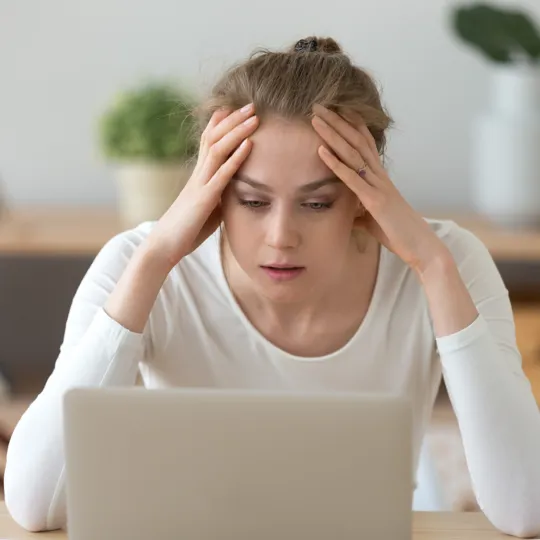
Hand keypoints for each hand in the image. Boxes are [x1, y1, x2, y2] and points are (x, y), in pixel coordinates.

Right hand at [146, 104, 258, 269]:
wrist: (164, 246)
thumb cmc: (185, 231)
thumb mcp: (206, 210)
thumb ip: (218, 197)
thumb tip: (232, 192)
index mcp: (198, 177)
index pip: (207, 142)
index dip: (220, 124)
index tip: (235, 108)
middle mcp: (198, 174)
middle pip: (213, 138)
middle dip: (232, 120)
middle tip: (251, 104)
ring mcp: (200, 184)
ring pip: (217, 149)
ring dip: (237, 131)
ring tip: (254, 117)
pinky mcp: (204, 198)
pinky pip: (222, 173)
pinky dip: (236, 157)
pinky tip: (249, 144)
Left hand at [311, 104, 447, 273]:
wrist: (420, 246)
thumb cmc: (398, 232)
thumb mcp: (373, 218)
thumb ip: (360, 210)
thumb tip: (349, 212)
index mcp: (379, 177)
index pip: (363, 143)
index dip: (349, 125)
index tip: (333, 109)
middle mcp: (379, 175)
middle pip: (355, 141)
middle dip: (336, 122)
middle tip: (318, 104)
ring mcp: (377, 185)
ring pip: (352, 154)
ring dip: (332, 135)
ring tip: (315, 119)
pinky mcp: (374, 200)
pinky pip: (352, 179)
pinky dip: (336, 164)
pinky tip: (321, 151)